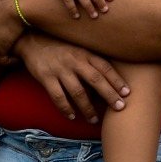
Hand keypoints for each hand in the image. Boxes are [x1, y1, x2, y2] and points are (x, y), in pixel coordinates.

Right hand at [15, 32, 129, 123]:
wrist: (33, 41)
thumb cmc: (62, 48)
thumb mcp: (79, 49)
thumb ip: (92, 62)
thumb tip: (110, 81)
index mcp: (85, 53)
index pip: (105, 67)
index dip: (117, 80)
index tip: (128, 93)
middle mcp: (75, 61)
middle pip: (96, 80)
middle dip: (109, 95)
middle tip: (120, 108)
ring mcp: (60, 69)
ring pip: (78, 92)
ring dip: (88, 108)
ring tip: (94, 120)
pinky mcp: (45, 77)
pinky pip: (58, 96)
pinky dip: (66, 108)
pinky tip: (73, 116)